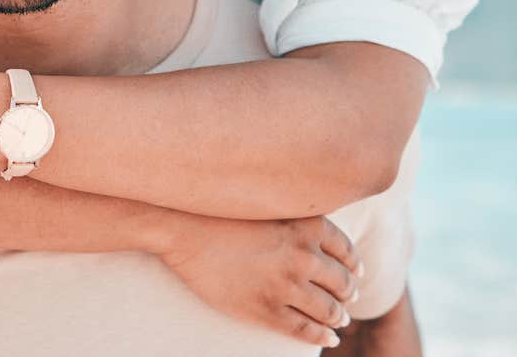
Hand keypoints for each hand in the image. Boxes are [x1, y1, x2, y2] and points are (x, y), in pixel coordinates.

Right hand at [157, 214, 361, 348]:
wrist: (185, 227)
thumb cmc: (223, 210)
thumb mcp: (270, 205)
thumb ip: (297, 218)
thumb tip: (319, 235)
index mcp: (306, 226)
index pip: (347, 251)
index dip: (353, 265)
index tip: (356, 273)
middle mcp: (303, 256)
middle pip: (342, 283)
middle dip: (348, 293)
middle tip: (349, 298)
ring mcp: (286, 285)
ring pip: (329, 310)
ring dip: (338, 316)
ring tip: (338, 319)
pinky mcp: (268, 310)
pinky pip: (306, 330)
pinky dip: (323, 336)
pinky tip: (328, 337)